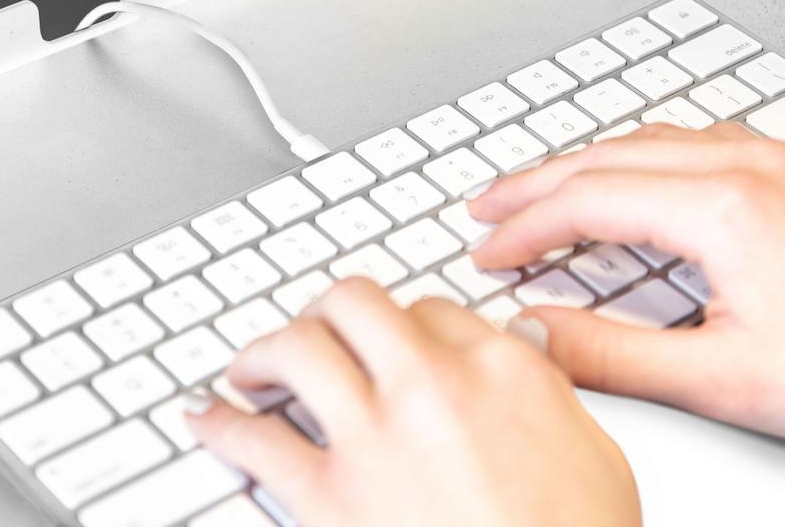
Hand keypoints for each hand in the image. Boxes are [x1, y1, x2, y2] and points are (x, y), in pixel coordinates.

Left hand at [187, 277, 639, 526]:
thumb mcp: (594, 453)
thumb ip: (547, 385)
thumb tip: (523, 339)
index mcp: (497, 368)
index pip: (429, 308)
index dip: (402, 322)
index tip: (389, 341)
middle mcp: (428, 385)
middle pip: (354, 302)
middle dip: (327, 310)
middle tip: (314, 329)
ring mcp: (375, 437)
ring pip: (299, 349)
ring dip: (265, 351)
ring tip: (251, 364)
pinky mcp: (330, 499)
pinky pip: (259, 443)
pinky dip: (223, 425)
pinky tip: (207, 418)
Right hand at [470, 122, 784, 436]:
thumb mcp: (735, 379)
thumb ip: (618, 355)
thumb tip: (535, 334)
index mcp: (724, 207)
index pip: (585, 200)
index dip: (524, 227)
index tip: (487, 252)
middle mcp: (744, 165)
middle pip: (604, 156)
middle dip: (534, 181)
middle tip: (486, 203)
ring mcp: (771, 158)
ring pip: (645, 140)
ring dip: (582, 163)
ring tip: (541, 187)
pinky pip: (688, 141)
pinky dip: (634, 156)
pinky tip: (631, 173)